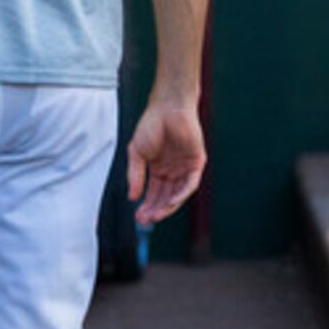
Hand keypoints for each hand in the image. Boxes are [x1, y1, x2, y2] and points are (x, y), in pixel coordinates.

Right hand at [126, 96, 206, 227]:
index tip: (138, 217)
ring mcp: (185, 167)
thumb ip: (135, 175)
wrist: (167, 108)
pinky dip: (181, 194)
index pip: (154, 193)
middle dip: (156, 210)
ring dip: (167, 206)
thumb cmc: (151, 125)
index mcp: (158, 169)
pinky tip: (170, 202)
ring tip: (156, 215)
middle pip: (165, 197)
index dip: (146, 206)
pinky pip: (190, 183)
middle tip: (146, 220)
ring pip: (178, 194)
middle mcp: (173, 171)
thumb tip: (132, 196)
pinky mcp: (196, 162)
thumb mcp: (136, 153)